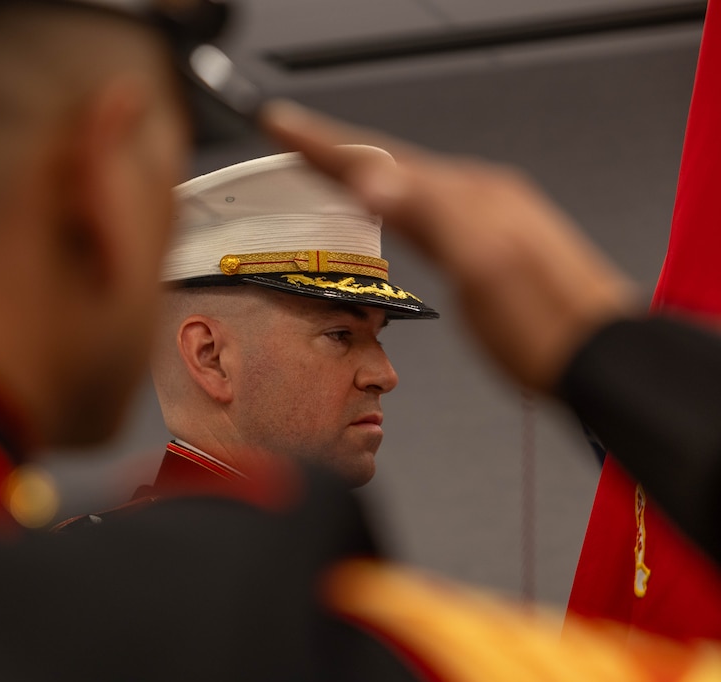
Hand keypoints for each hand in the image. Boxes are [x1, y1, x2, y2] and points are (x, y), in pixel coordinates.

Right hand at [260, 101, 641, 392]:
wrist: (600, 355)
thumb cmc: (544, 325)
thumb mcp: (482, 267)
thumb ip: (430, 216)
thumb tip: (372, 182)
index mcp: (468, 196)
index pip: (377, 162)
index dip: (322, 145)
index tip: (280, 125)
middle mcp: (478, 197)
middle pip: (389, 164)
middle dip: (334, 148)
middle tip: (290, 136)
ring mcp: (486, 218)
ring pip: (407, 183)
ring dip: (360, 171)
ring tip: (325, 166)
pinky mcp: (490, 244)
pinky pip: (426, 207)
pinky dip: (392, 198)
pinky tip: (390, 210)